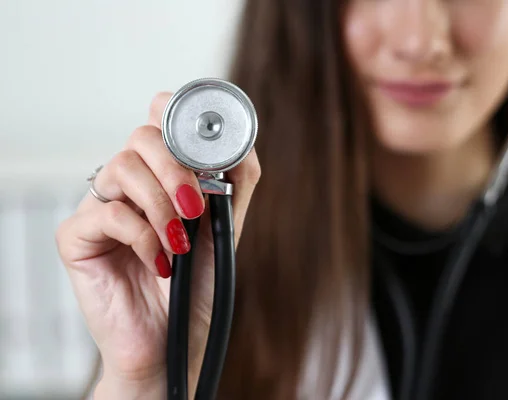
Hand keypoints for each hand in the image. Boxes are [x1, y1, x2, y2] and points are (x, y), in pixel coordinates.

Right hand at [55, 92, 260, 398]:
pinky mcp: (77, 237)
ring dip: (160, 203)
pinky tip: (159, 262)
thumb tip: (238, 142)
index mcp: (161, 175)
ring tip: (180, 242)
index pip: (159, 123)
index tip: (196, 135)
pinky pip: (107, 214)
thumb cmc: (197, 283)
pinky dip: (142, 235)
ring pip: (122, 167)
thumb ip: (234, 183)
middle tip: (195, 205)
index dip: (173, 115)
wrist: (175, 338)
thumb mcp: (225, 227)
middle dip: (175, 167)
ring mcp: (101, 207)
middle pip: (142, 138)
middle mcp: (130, 184)